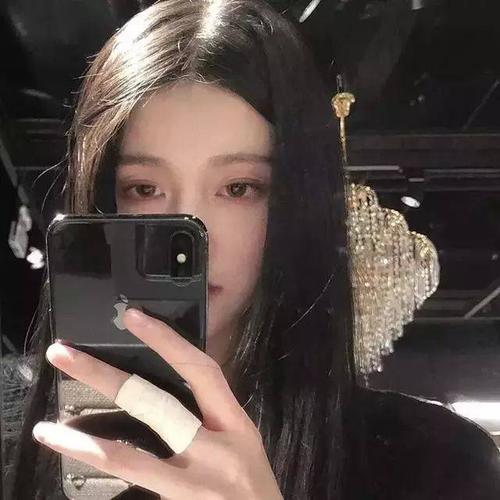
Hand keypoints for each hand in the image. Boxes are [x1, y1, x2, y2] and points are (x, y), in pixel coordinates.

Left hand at [33, 308, 282, 499]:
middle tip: (64, 354)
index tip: (133, 317)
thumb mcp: (241, 443)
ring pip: (130, 457)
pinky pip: (135, 487)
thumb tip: (170, 387)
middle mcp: (215, 449)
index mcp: (234, 422)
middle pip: (153, 404)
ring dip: (84, 442)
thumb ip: (210, 417)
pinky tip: (79, 467)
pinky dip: (104, 476)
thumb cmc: (254, 488)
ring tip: (47, 431)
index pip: (200, 370)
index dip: (167, 340)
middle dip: (106, 377)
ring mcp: (194, 485)